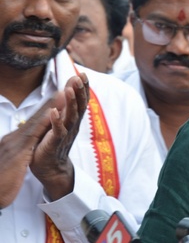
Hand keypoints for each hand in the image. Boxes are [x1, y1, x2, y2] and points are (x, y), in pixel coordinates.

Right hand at [0, 97, 64, 207]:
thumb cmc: (1, 182)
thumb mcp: (12, 164)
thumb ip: (18, 153)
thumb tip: (24, 147)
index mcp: (14, 142)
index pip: (33, 123)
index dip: (47, 109)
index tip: (60, 97)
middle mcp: (14, 139)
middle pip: (35, 117)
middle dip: (52, 101)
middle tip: (66, 86)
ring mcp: (14, 144)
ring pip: (36, 122)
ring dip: (50, 106)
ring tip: (64, 92)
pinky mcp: (17, 153)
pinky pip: (33, 135)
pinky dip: (44, 123)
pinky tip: (54, 114)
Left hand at [30, 74, 88, 200]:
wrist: (52, 168)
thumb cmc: (54, 143)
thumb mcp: (62, 122)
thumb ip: (66, 107)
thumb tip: (70, 88)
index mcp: (73, 120)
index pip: (81, 102)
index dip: (83, 88)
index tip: (83, 73)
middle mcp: (72, 126)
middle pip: (79, 107)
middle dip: (80, 91)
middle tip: (80, 76)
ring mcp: (65, 135)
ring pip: (70, 117)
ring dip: (71, 103)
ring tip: (69, 89)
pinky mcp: (54, 144)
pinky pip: (57, 132)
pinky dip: (56, 122)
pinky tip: (53, 112)